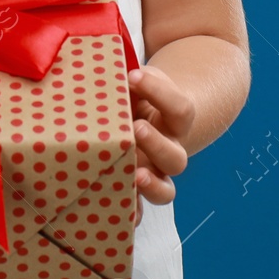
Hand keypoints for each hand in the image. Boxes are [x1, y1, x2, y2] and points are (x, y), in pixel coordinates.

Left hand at [127, 65, 193, 223]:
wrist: (145, 113)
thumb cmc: (136, 93)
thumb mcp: (136, 79)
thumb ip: (126, 76)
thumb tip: (98, 66)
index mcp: (174, 119)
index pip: (179, 108)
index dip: (159, 91)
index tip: (134, 75)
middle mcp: (170, 149)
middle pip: (176, 158)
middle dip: (156, 144)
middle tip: (136, 127)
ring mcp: (155, 174)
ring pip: (165, 190)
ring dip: (150, 184)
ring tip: (134, 173)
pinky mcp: (137, 190)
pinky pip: (140, 209)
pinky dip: (130, 213)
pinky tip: (113, 210)